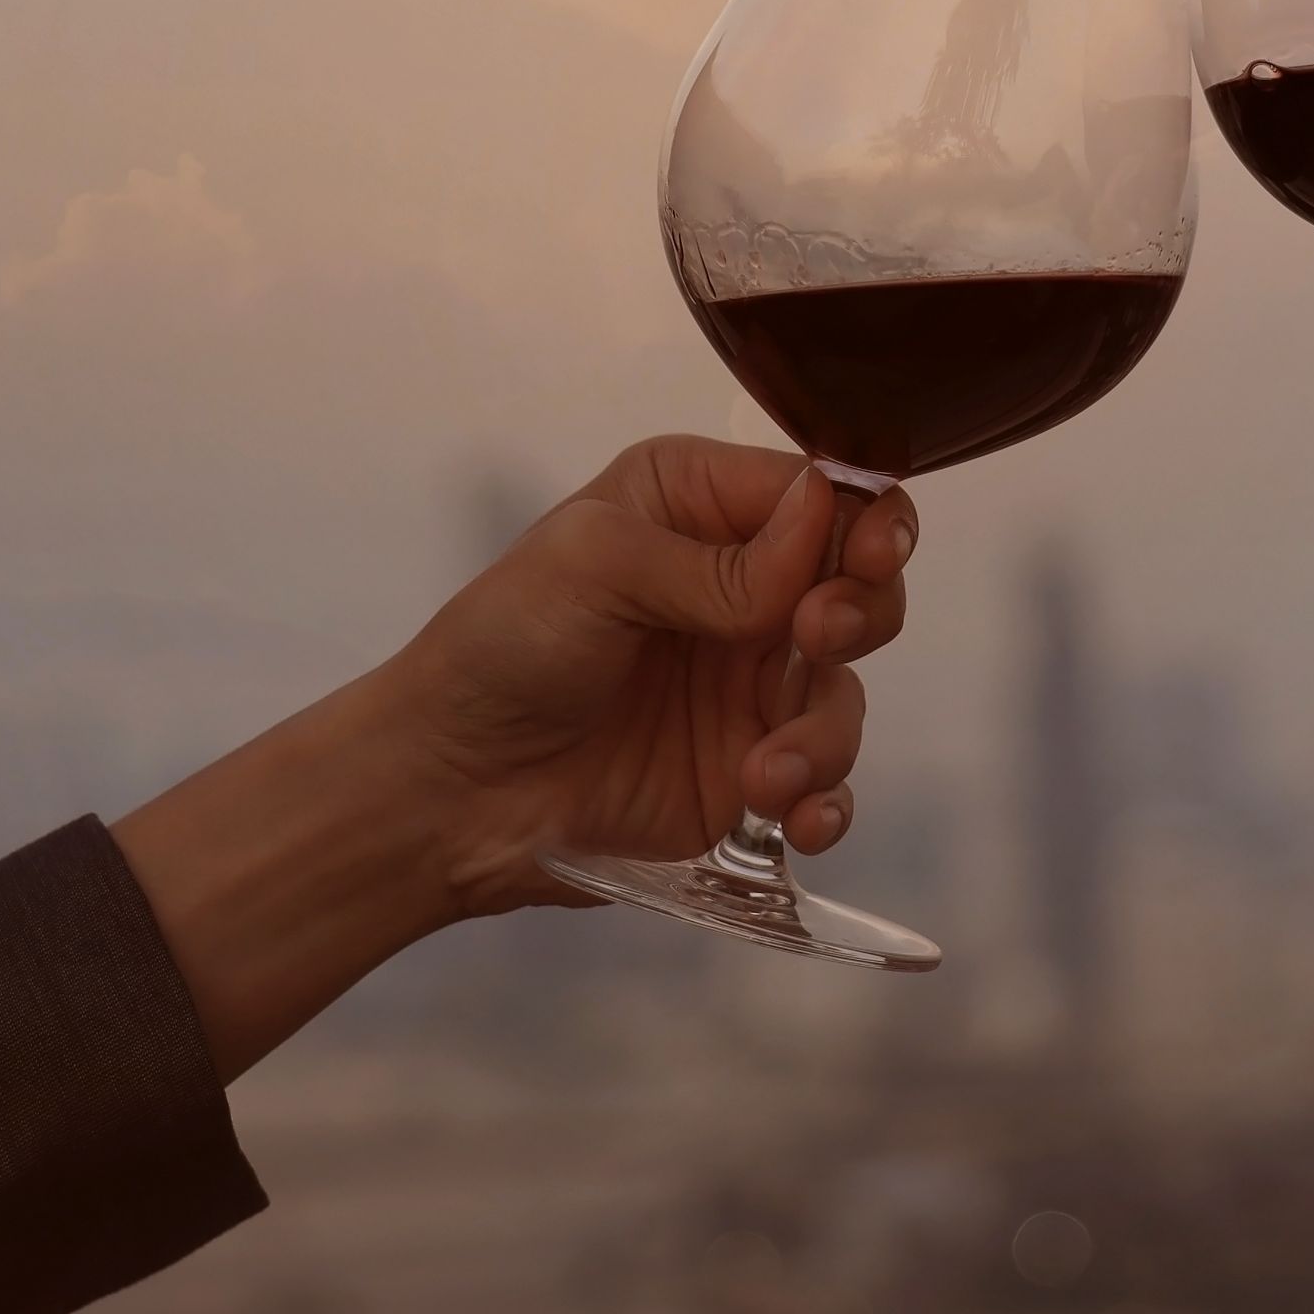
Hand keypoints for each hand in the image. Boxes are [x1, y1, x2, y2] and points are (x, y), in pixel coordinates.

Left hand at [377, 437, 917, 915]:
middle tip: (817, 637)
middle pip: (860, 581)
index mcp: (698, 506)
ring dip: (824, 731)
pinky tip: (800, 822)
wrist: (446, 791)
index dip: (862, 519)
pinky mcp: (748, 769)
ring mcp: (748, 683)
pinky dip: (826, 802)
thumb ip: (715, 560)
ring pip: (844, 688)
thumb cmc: (500, 648)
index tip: (867, 556)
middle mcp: (740, 586)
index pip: (818, 491)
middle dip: (861, 609)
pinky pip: (823, 780)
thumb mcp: (593, 568)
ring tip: (767, 775)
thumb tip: (823, 518)